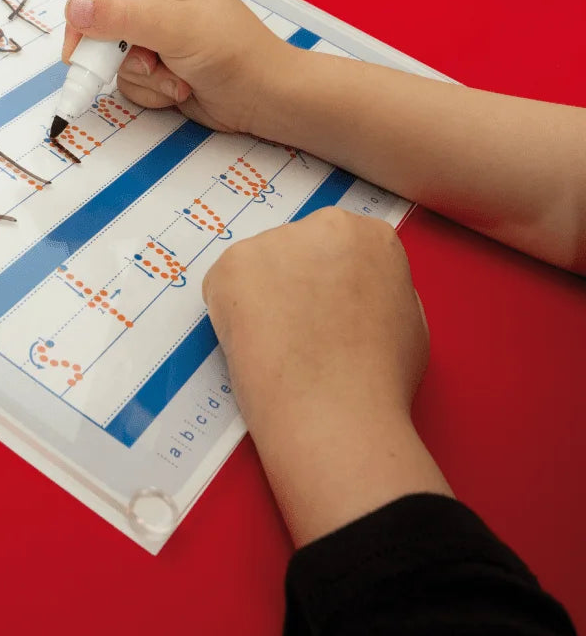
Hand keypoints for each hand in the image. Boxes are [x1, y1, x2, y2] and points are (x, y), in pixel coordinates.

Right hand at [61, 0, 292, 134]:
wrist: (265, 100)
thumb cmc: (236, 54)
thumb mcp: (180, 29)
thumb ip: (128, 16)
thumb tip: (76, 9)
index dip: (87, 11)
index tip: (79, 46)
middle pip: (100, 21)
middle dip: (119, 53)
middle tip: (144, 66)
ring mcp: (154, 32)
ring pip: (111, 57)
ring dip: (142, 76)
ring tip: (177, 78)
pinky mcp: (155, 63)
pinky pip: (126, 79)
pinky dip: (149, 91)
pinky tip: (180, 89)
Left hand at [202, 208, 451, 545]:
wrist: (335, 411)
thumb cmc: (379, 379)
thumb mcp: (409, 319)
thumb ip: (379, 287)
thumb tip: (354, 287)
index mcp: (370, 235)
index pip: (341, 244)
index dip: (331, 281)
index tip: (328, 309)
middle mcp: (322, 225)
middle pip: (299, 248)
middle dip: (295, 281)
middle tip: (298, 329)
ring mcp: (273, 241)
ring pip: (260, 265)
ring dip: (262, 296)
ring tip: (279, 344)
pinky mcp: (232, 264)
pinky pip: (226, 285)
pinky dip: (232, 313)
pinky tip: (256, 343)